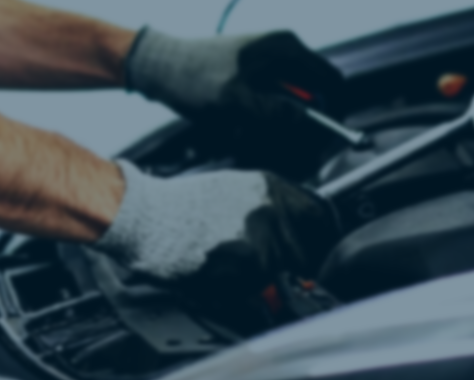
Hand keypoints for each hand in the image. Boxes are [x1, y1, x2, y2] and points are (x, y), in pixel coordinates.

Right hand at [91, 161, 339, 299]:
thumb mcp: (234, 189)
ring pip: (283, 271)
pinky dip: (245, 286)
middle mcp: (274, 211)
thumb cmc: (183, 206)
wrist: (151, 220)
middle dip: (293, 261)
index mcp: (272, 188)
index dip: (322, 235)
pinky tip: (221, 270)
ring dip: (265, 274)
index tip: (317, 246)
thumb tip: (297, 227)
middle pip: (309, 249)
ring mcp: (265, 239)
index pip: (321, 215)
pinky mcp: (250, 267)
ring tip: (232, 261)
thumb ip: (270, 207)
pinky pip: (260, 286)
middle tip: (266, 262)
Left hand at [124, 29, 343, 172]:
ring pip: (289, 103)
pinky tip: (236, 126)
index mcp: (287, 48)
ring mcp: (268, 63)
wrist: (158, 65)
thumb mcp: (234, 100)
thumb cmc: (193, 77)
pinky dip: (258, 119)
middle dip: (297, 122)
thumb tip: (303, 122)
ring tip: (245, 131)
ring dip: (273, 124)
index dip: (333, 112)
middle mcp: (283, 52)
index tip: (325, 140)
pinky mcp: (254, 76)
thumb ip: (272, 112)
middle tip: (276, 142)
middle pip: (312, 95)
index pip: (332, 81)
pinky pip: (270, 103)